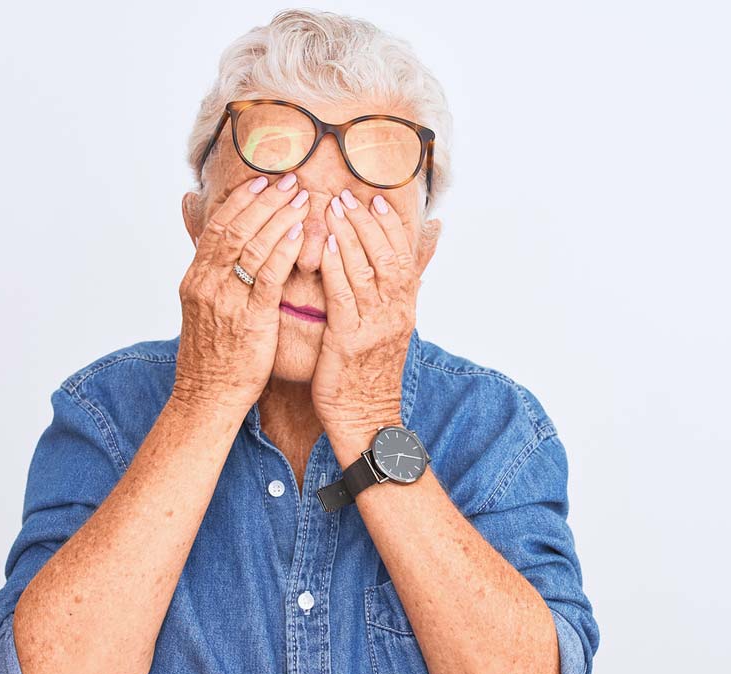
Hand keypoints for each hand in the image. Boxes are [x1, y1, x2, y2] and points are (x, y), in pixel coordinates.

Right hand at [172, 173, 310, 413]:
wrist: (207, 395)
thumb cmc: (213, 353)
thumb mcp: (203, 307)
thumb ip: (211, 273)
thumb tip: (211, 244)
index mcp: (196, 278)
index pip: (217, 227)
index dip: (240, 201)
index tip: (262, 181)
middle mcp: (207, 285)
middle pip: (235, 229)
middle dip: (263, 202)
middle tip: (289, 181)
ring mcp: (226, 301)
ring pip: (252, 246)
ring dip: (278, 217)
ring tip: (301, 199)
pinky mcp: (249, 320)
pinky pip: (268, 276)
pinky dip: (284, 249)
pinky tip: (300, 233)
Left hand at [312, 188, 421, 438]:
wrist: (366, 420)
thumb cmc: (369, 377)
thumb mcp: (389, 333)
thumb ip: (394, 296)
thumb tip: (405, 266)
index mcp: (405, 310)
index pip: (401, 257)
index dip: (388, 226)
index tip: (374, 201)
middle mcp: (395, 314)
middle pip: (385, 256)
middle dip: (366, 223)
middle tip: (347, 196)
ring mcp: (375, 327)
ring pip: (366, 270)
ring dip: (348, 235)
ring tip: (333, 209)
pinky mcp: (350, 341)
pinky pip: (344, 296)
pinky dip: (336, 268)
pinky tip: (325, 246)